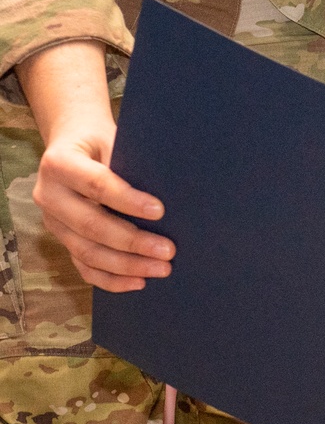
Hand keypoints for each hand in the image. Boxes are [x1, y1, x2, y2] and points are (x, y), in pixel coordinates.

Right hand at [17, 41, 174, 291]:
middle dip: (133, 242)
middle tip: (169, 251)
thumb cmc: (105, 143)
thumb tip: (175, 195)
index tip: (160, 211)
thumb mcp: (115, 141)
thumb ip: (133, 165)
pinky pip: (84, 267)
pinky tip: (139, 282)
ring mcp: (53, 222)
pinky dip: (112, 279)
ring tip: (161, 269)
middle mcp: (49, 195)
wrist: (73, 144)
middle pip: (91, 226)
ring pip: (87, 252)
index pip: (96, 185)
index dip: (128, 200)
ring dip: (127, 266)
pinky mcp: (62, 240)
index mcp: (60, 164)